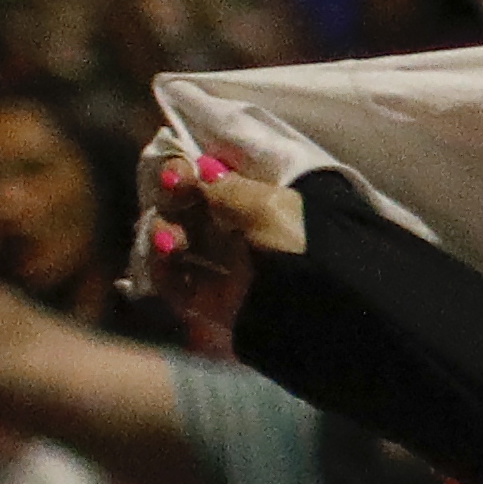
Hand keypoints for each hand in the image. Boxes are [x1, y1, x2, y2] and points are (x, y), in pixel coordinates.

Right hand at [133, 142, 303, 351]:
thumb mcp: (267, 208)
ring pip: (179, 244)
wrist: (321, 314)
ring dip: (163, 234)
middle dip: (171, 199)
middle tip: (169, 199)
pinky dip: (162, 271)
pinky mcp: (215, 305)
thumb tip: (200, 169)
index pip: (215, 180)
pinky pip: (176, 284)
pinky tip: (161, 259)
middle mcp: (245, 233)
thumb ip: (226, 188)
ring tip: (169, 241)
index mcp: (265, 203)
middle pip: (190, 209)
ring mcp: (229, 270)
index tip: (179, 172)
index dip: (189, 172)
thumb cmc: (300, 249)